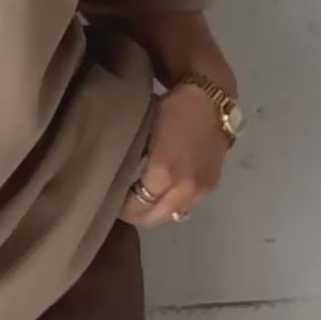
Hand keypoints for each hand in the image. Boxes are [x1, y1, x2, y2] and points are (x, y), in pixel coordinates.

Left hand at [117, 75, 234, 226]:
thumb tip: (118, 179)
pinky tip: (163, 192)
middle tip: (122, 202)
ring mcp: (199, 190)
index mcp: (163, 172)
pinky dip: (171, 204)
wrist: (210, 101)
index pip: (135, 207)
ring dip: (154, 211)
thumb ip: (133, 161)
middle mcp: (183, 188)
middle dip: (135, 214)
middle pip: (152, 218)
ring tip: (142, 199)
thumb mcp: (144, 131)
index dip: (120, 208)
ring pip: (170, 216)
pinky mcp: (210, 187)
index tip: (110, 198)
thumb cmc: (171, 109)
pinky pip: (185, 207)